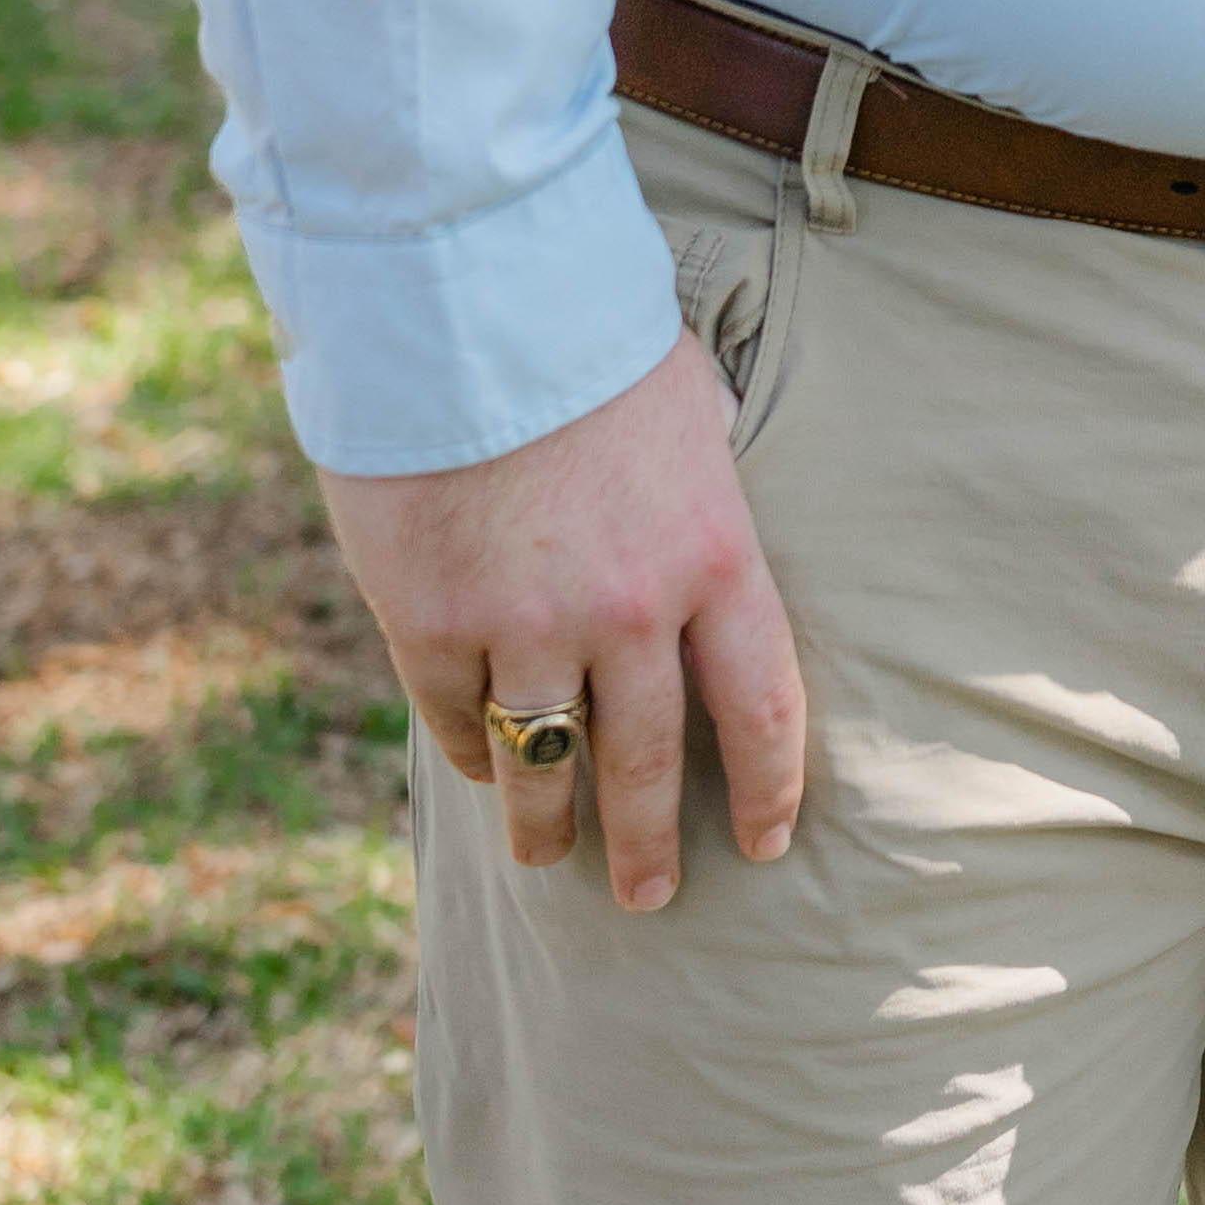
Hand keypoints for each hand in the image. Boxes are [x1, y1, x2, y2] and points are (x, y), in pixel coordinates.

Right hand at [320, 330, 806, 914]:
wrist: (464, 307)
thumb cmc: (586, 338)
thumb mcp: (686, 402)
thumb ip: (703, 475)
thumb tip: (714, 496)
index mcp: (714, 552)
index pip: (764, 704)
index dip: (770, 786)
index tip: (768, 842)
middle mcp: (629, 609)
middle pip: (650, 763)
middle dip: (649, 846)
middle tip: (651, 897)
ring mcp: (527, 626)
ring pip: (548, 764)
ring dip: (549, 828)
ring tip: (548, 862)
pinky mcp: (434, 624)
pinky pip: (460, 718)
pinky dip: (475, 750)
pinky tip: (483, 768)